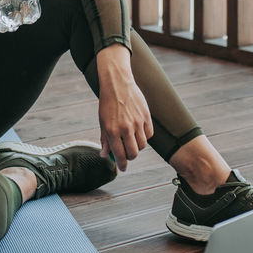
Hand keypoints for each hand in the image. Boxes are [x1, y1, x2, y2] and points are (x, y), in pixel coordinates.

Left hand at [95, 44, 153, 171]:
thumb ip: (105, 140)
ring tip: (131, 139)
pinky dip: (145, 136)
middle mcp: (126, 128)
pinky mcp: (146, 116)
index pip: (120, 156)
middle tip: (127, 154)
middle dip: (130, 157)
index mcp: (112, 131)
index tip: (123, 168)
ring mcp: (138, 122)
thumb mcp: (102, 122)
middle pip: (134, 153)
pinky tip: (138, 130)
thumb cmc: (108, 103)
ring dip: (137, 146)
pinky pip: (149, 134)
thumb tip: (104, 156)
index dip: (122, 165)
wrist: (117, 83)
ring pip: (142, 145)